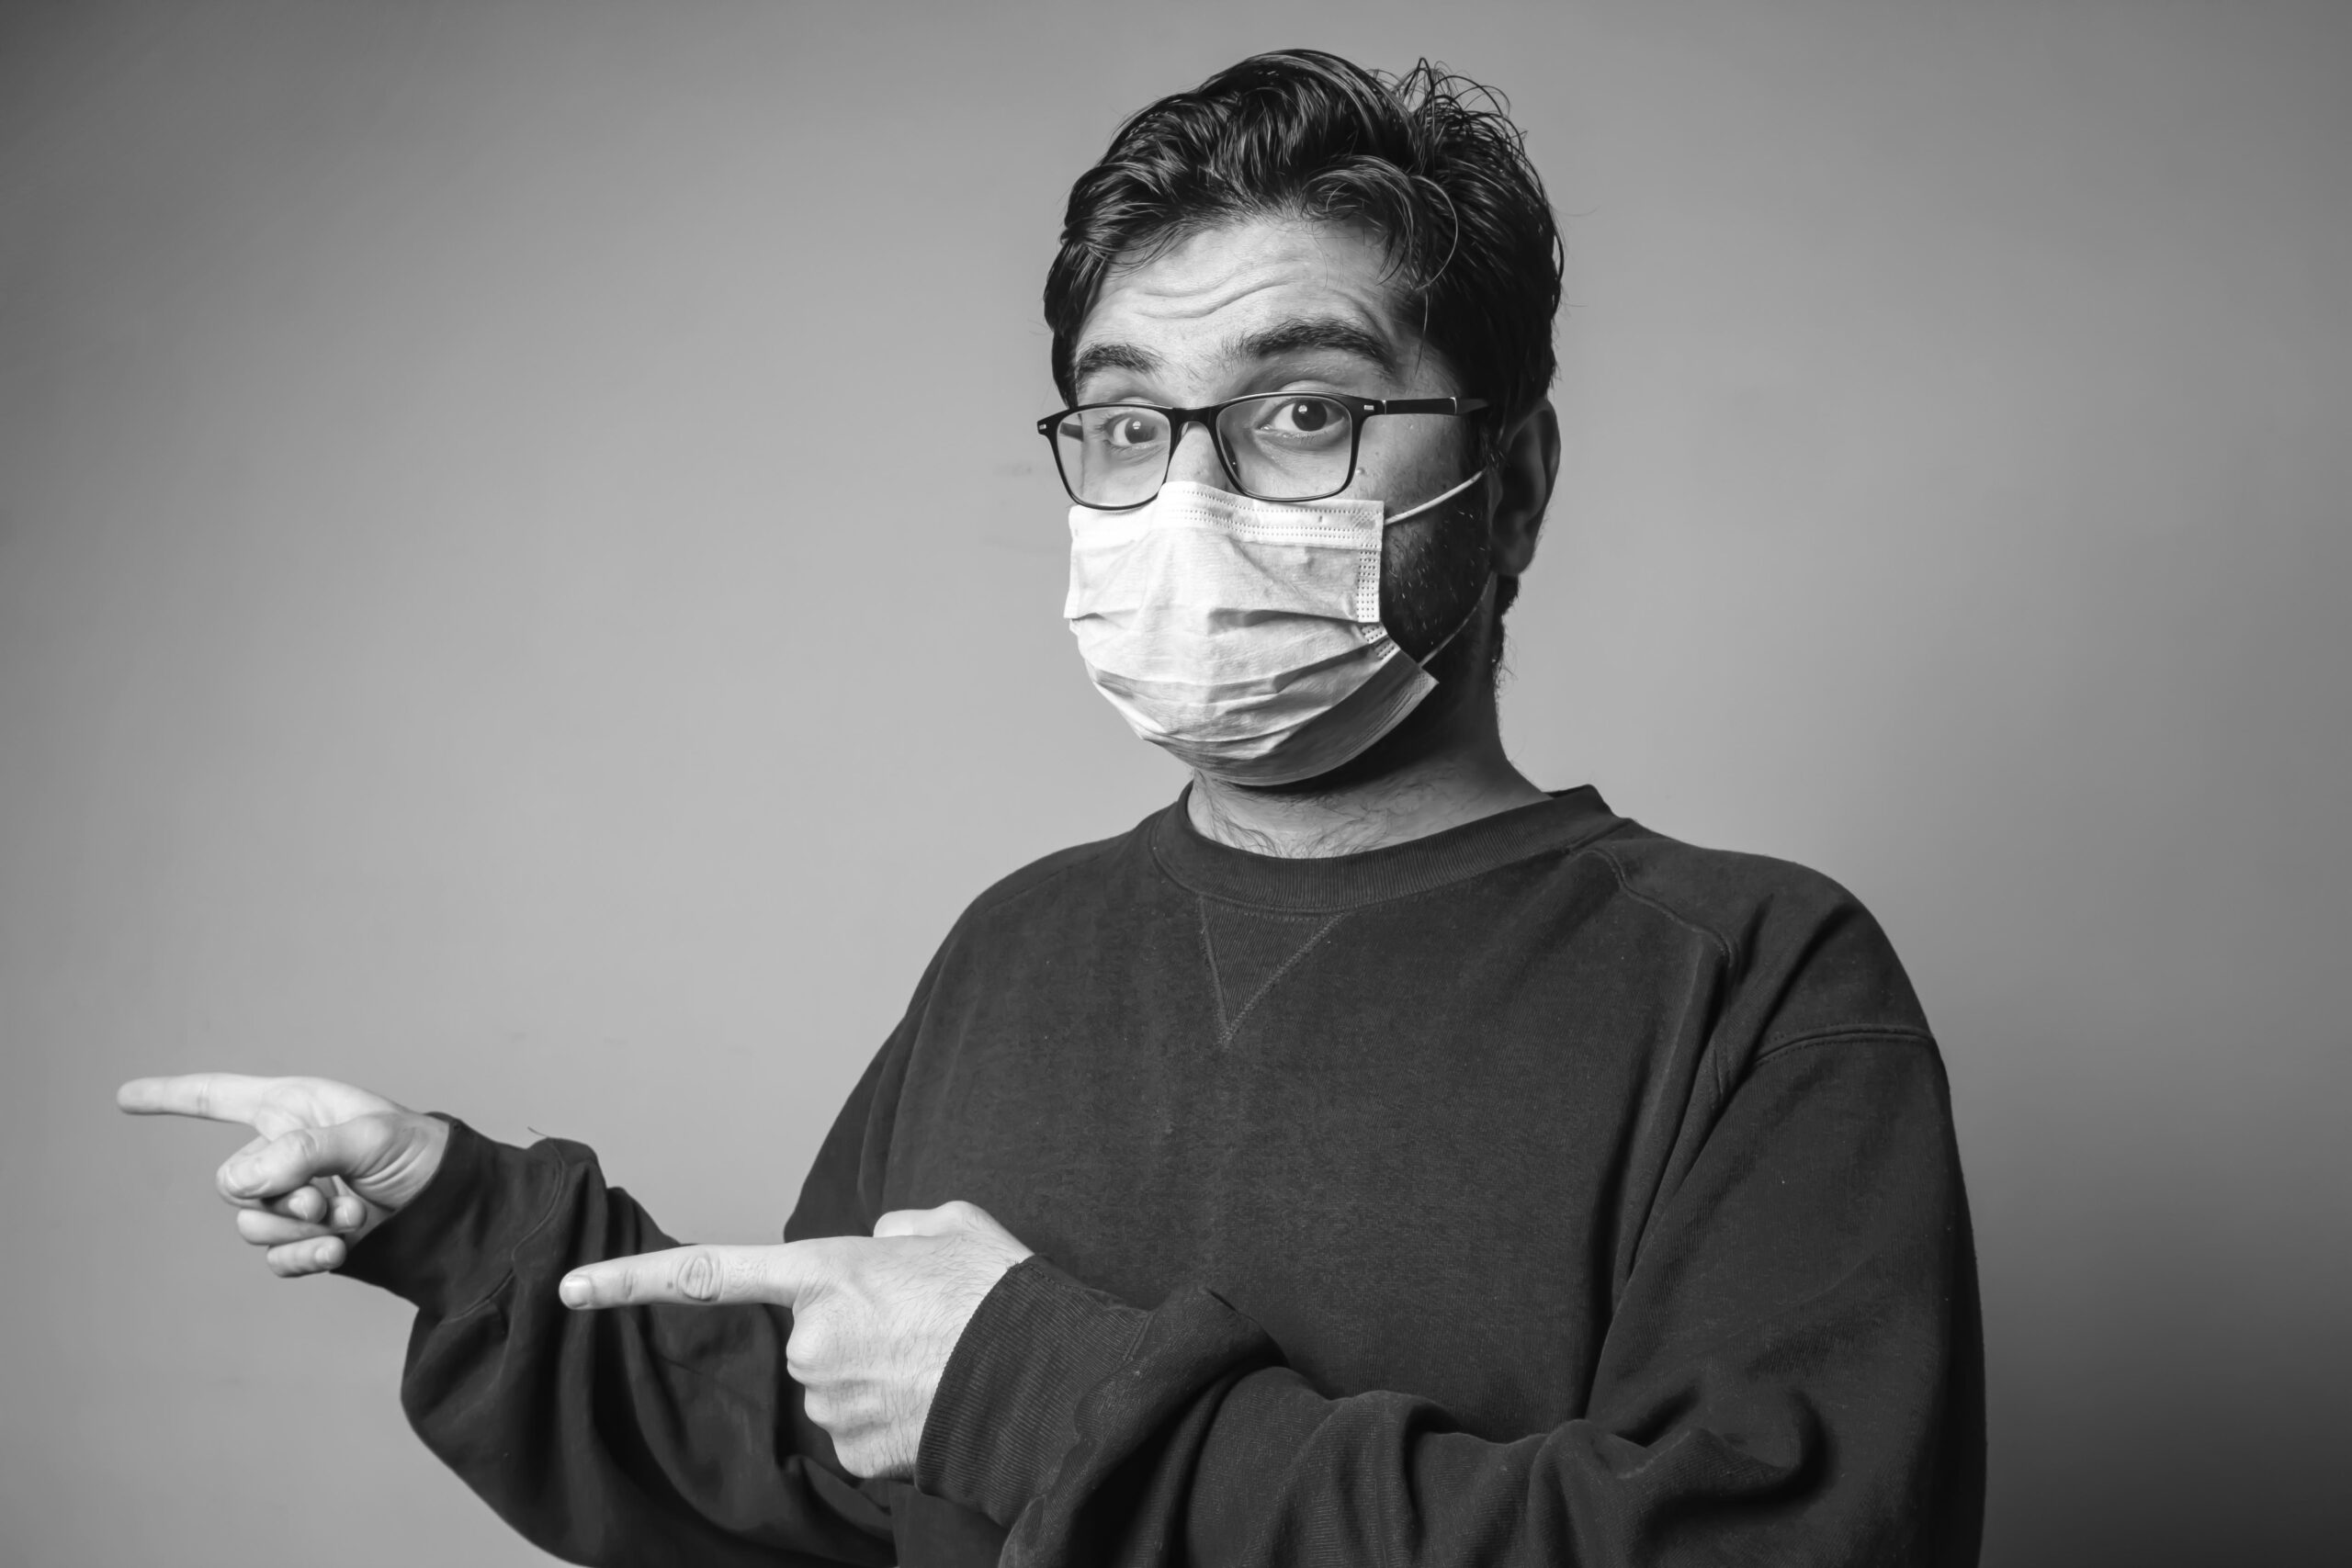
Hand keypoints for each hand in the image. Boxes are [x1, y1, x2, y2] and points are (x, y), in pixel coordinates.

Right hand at [117, 1073, 451, 1276]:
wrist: (453, 1208)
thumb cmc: (420, 1153)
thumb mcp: (368, 1137)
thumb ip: (304, 1152)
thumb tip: (241, 1182)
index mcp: (294, 1107)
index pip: (219, 1097)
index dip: (171, 1095)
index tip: (124, 1096)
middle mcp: (284, 1151)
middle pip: (231, 1181)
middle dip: (276, 1196)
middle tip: (327, 1198)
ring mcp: (292, 1199)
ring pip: (250, 1224)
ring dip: (299, 1227)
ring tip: (350, 1217)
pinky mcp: (305, 1240)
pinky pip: (275, 1258)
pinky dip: (303, 1256)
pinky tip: (338, 1248)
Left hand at [557, 1201, 1034, 1478]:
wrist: (1042, 1373)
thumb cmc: (996, 1290)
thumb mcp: (947, 1224)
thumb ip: (894, 1229)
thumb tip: (879, 1248)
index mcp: (827, 1271)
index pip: (707, 1273)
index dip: (631, 1282)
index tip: (571, 1290)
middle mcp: (813, 1340)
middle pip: (808, 1343)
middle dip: (851, 1338)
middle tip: (916, 1329)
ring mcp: (831, 1402)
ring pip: (834, 1391)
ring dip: (873, 1381)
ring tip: (935, 1362)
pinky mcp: (858, 1454)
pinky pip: (859, 1435)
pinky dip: (891, 1421)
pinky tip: (933, 1401)